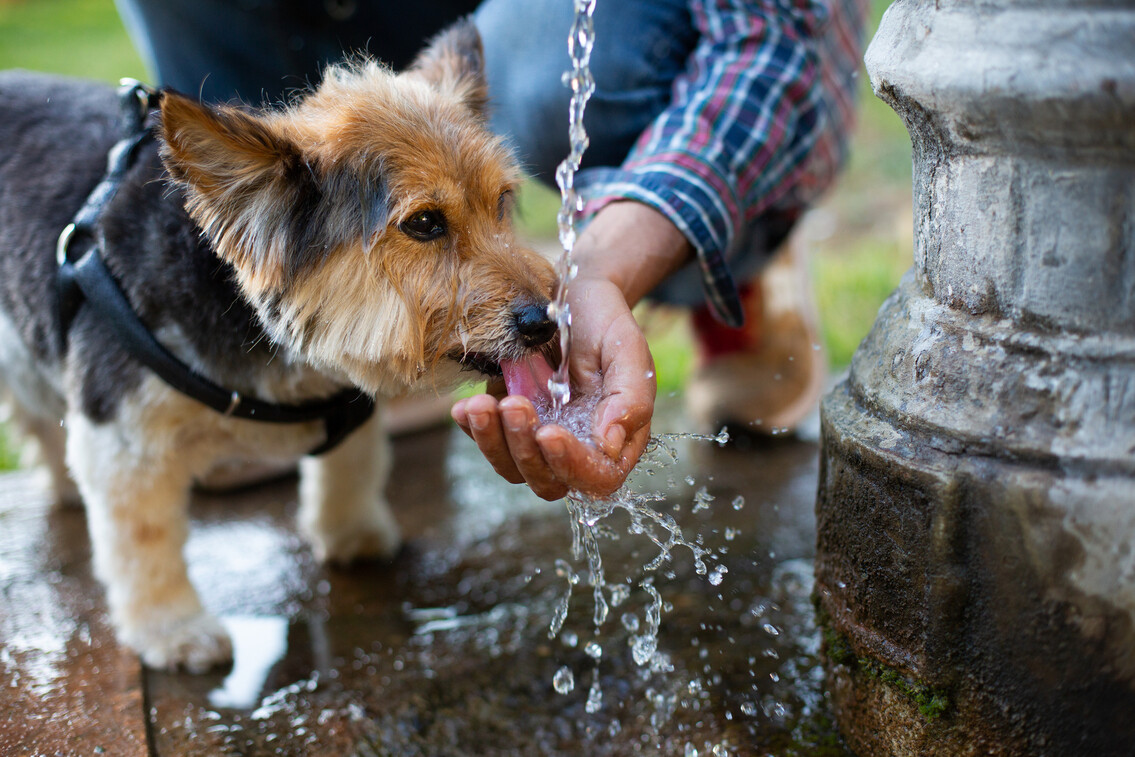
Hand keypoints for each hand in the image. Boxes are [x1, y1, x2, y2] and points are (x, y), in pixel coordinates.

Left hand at [452, 274, 655, 499]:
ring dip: (493, 442)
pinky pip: (488, 442)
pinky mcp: (508, 422)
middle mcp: (577, 447)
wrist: (571, 296)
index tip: (549, 432)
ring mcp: (539, 437)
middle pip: (549, 481)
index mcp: (615, 438)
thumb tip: (610, 445)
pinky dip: (473, 430)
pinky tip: (466, 407)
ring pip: (513, 468)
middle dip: (524, 450)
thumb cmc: (605, 322)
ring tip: (481, 405)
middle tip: (514, 404)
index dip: (573, 465)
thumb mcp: (627, 350)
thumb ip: (631, 397)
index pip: (597, 478)